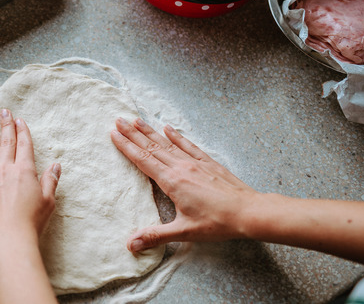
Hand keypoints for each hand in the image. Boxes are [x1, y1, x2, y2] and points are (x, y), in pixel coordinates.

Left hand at [0, 109, 60, 250]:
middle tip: (2, 111)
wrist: (8, 239)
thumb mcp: (48, 202)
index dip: (22, 131)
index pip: (24, 145)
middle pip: (6, 143)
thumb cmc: (31, 223)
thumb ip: (50, 181)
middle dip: (5, 125)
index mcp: (25, 171)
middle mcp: (6, 170)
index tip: (19, 120)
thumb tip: (55, 165)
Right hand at [111, 117, 259, 252]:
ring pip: (167, 144)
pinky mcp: (208, 163)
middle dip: (133, 134)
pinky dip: (177, 136)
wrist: (249, 212)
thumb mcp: (184, 232)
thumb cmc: (218, 222)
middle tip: (118, 120)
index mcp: (172, 182)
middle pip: (151, 147)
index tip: (113, 134)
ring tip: (137, 120)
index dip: (126, 147)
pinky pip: (188, 146)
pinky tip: (168, 128)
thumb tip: (130, 244)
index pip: (143, 160)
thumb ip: (155, 236)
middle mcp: (181, 168)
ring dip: (150, 131)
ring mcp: (195, 163)